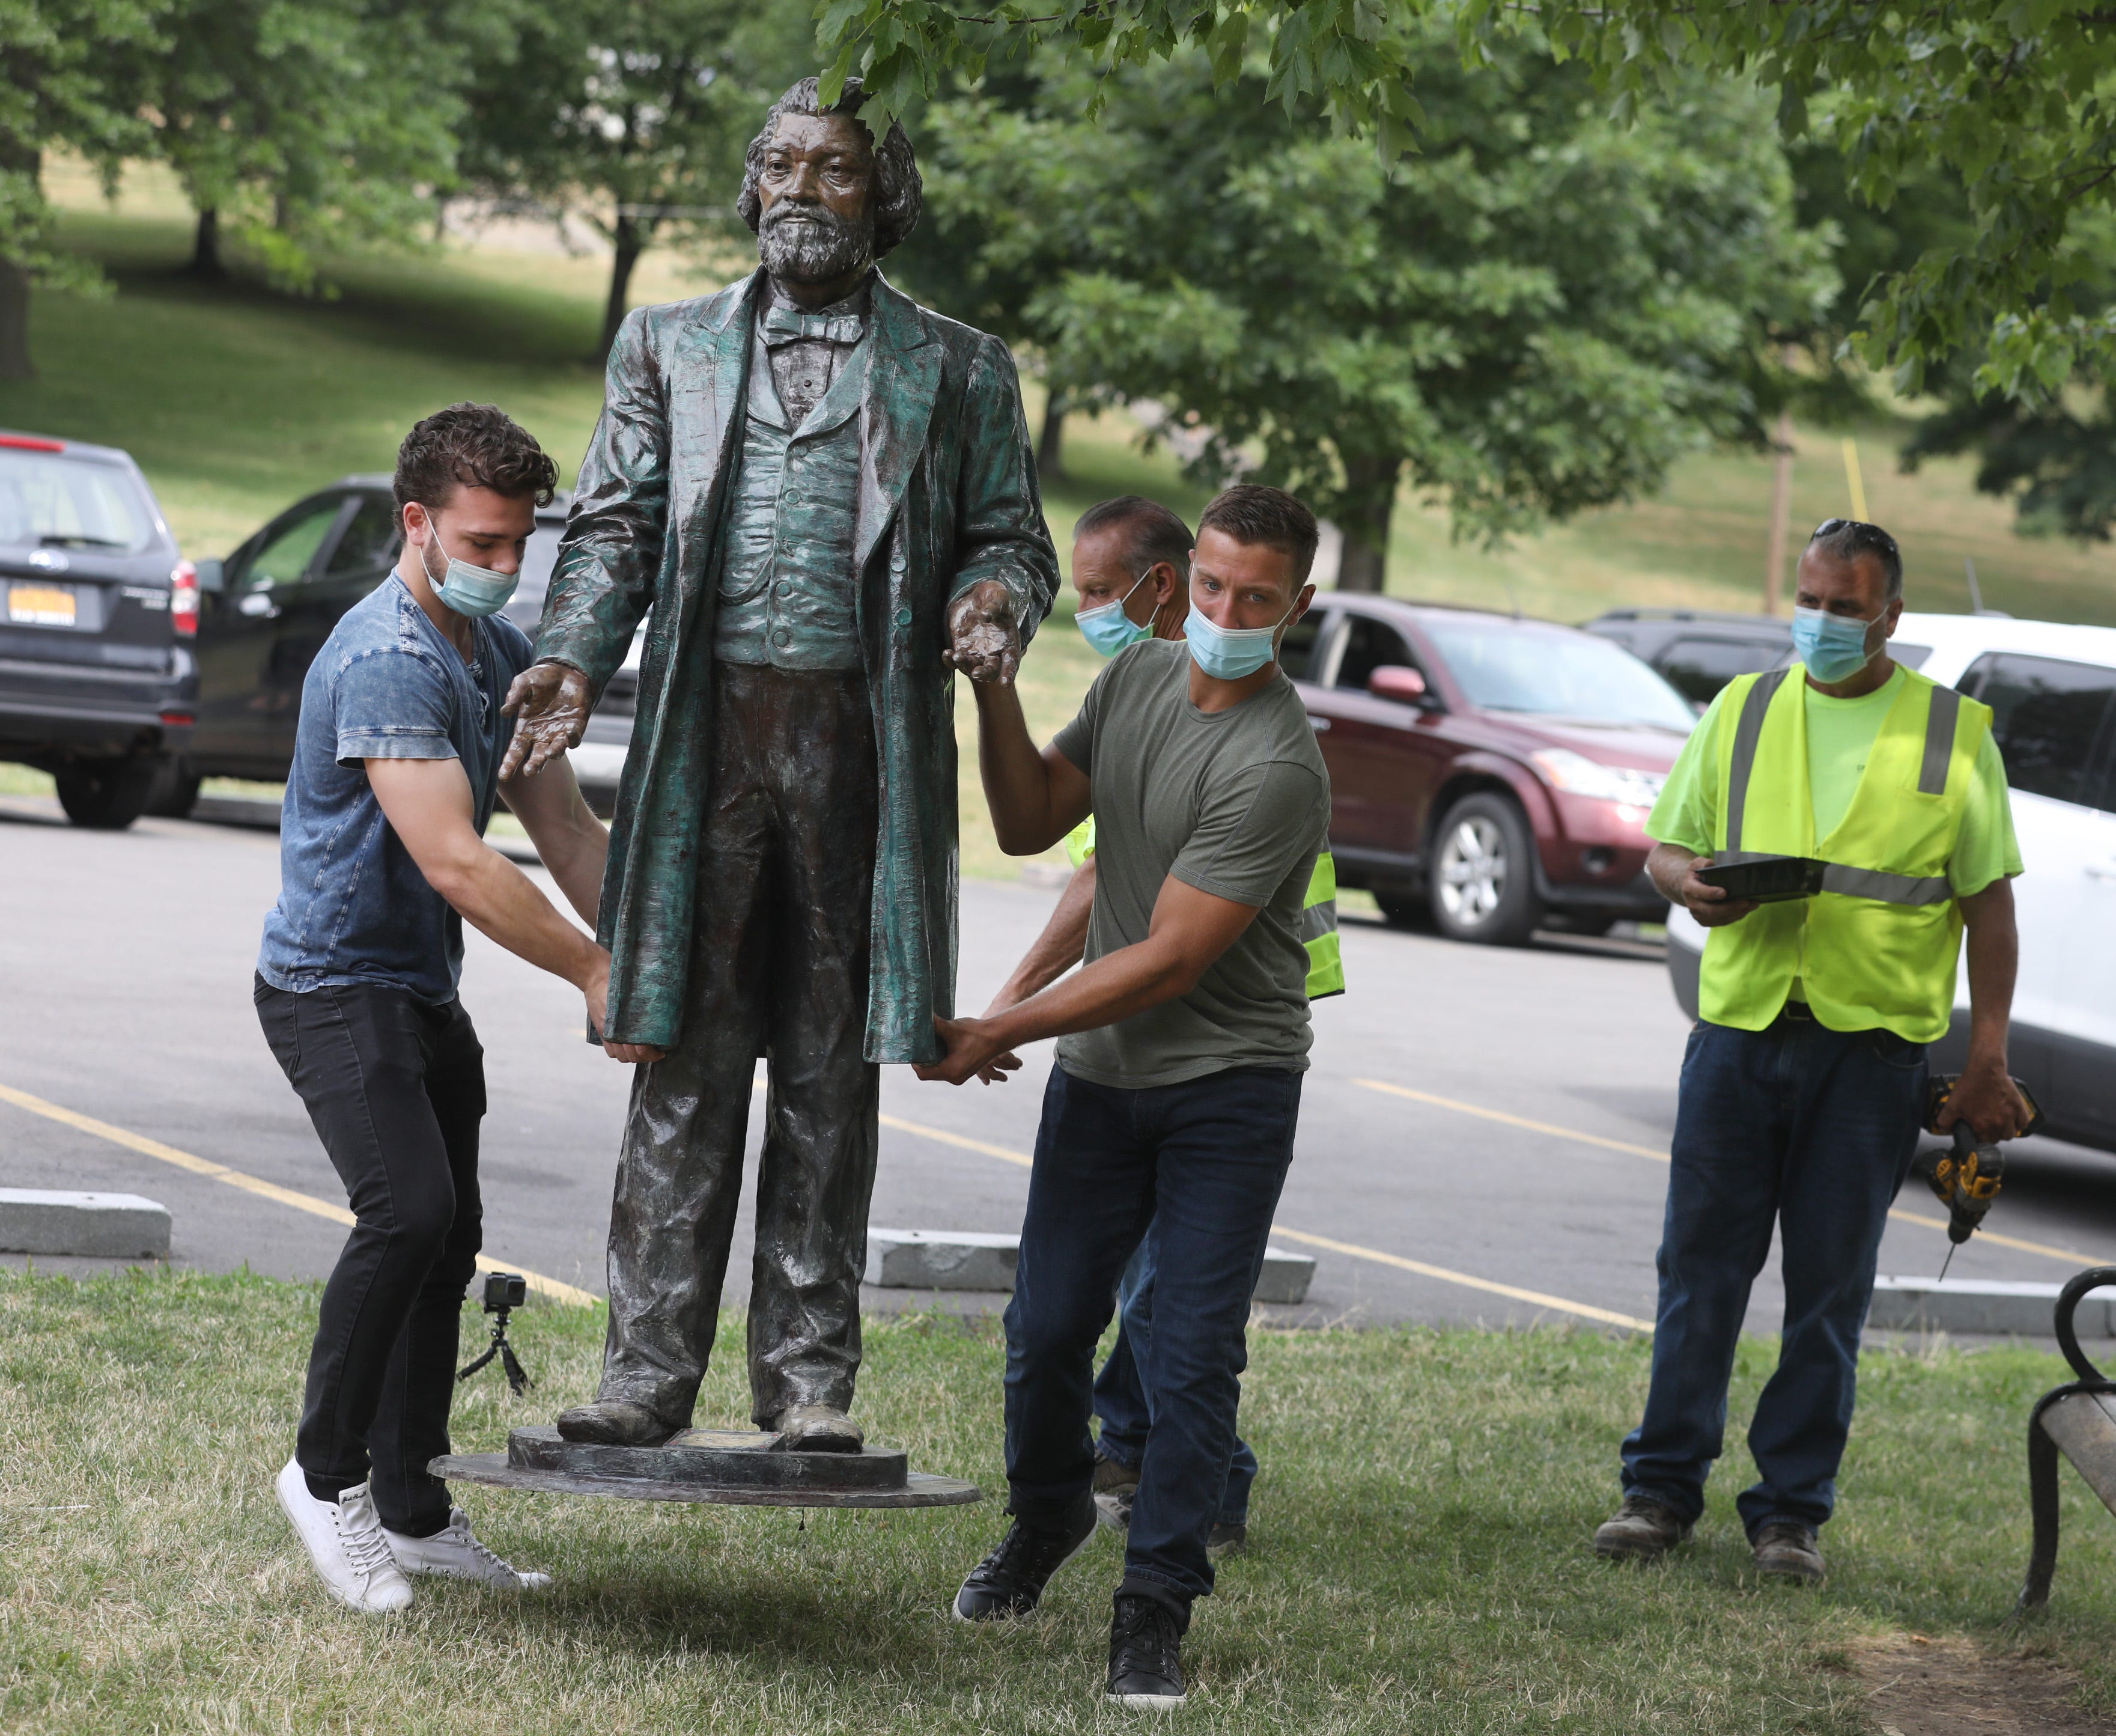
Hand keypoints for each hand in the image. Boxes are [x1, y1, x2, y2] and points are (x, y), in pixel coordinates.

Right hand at [501, 660, 593, 778]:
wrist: (565, 671)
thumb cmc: (540, 679)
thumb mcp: (523, 683)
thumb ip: (514, 696)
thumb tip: (505, 712)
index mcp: (526, 729)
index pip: (516, 750)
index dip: (509, 763)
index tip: (503, 776)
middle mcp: (542, 736)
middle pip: (536, 756)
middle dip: (533, 765)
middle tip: (529, 772)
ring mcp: (559, 733)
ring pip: (556, 750)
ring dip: (553, 753)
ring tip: (549, 753)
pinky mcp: (576, 727)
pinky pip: (574, 738)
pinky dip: (572, 738)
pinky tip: (568, 732)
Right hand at [584, 949, 665, 1064]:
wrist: (595, 976)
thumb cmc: (618, 981)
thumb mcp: (637, 993)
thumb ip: (645, 1008)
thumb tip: (662, 1015)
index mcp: (628, 1023)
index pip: (641, 1051)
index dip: (653, 1055)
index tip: (662, 1052)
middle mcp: (616, 1031)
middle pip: (633, 1057)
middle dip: (646, 1058)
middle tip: (655, 1052)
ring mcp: (607, 1032)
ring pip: (622, 1057)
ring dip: (633, 1057)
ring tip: (642, 1051)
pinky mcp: (602, 1030)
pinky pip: (611, 1052)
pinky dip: (619, 1053)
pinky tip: (627, 1048)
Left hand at [913, 1014, 1023, 1086]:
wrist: (998, 1036)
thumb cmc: (976, 1034)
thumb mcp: (953, 1028)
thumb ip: (935, 1025)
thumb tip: (920, 1017)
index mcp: (951, 1071)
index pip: (923, 1073)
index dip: (915, 1062)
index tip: (913, 1049)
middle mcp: (955, 1078)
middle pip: (929, 1073)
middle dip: (923, 1059)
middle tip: (919, 1044)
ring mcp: (960, 1076)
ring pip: (938, 1070)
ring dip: (933, 1059)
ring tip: (929, 1044)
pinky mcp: (964, 1071)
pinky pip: (947, 1068)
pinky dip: (942, 1059)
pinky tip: (941, 1046)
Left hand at [945, 580, 1021, 684]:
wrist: (975, 597)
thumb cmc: (992, 597)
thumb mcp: (998, 594)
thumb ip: (995, 605)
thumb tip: (985, 616)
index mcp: (1008, 644)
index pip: (1011, 663)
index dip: (1008, 673)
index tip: (1004, 683)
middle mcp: (993, 653)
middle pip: (991, 671)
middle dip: (984, 674)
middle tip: (976, 672)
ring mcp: (976, 654)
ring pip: (970, 668)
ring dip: (964, 666)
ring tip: (957, 655)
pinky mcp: (961, 649)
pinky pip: (954, 662)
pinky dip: (950, 661)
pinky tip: (947, 654)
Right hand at [1678, 855, 1756, 927]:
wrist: (1689, 889)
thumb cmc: (1696, 875)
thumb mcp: (1696, 864)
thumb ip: (1702, 863)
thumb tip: (1710, 864)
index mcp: (1689, 888)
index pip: (1699, 892)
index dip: (1711, 893)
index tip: (1724, 892)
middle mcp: (1692, 904)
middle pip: (1712, 911)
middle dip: (1731, 908)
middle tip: (1746, 902)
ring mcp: (1699, 915)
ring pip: (1720, 918)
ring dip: (1737, 913)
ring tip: (1752, 904)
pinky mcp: (1706, 921)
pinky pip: (1723, 922)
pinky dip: (1736, 916)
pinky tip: (1746, 909)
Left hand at [1939, 1053, 2031, 1143]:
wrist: (1986, 1070)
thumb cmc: (1970, 1085)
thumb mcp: (1952, 1104)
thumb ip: (1945, 1120)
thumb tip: (1945, 1129)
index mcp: (1982, 1126)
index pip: (1982, 1142)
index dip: (1978, 1137)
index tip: (1976, 1131)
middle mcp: (1998, 1124)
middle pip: (1997, 1139)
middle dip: (1991, 1135)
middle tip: (1986, 1126)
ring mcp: (2010, 1116)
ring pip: (2010, 1134)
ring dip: (2004, 1132)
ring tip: (1998, 1124)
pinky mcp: (2019, 1108)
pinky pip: (2023, 1124)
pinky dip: (2019, 1124)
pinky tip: (2012, 1120)